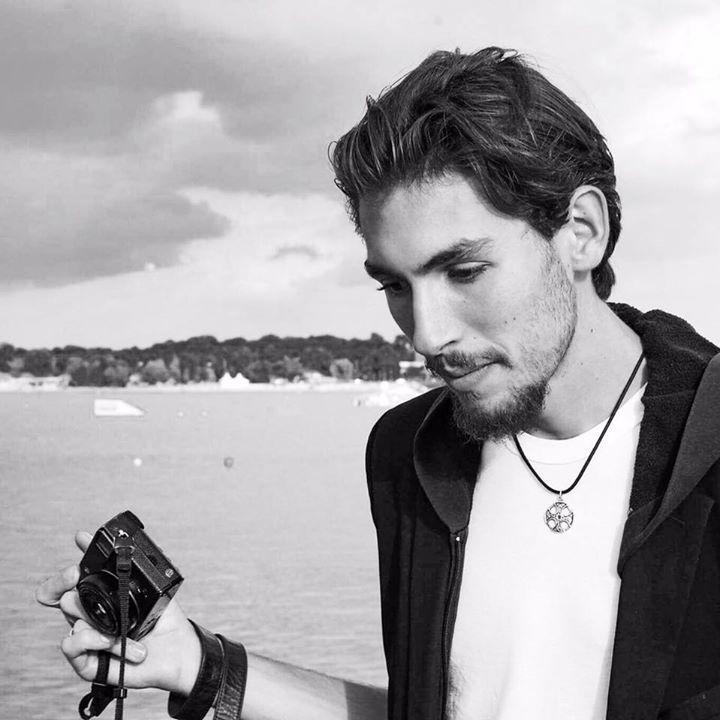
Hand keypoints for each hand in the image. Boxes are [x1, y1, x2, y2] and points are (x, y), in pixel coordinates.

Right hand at [36, 531, 200, 695]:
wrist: (178, 652)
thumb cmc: (165, 622)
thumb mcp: (156, 590)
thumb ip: (144, 569)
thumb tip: (140, 543)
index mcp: (103, 599)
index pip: (74, 583)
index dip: (68, 568)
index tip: (79, 544)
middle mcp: (91, 618)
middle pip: (62, 596)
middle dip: (61, 582)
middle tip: (75, 574)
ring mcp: (88, 639)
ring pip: (71, 618)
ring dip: (95, 618)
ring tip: (122, 628)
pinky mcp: (87, 662)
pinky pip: (71, 645)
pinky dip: (90, 639)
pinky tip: (110, 640)